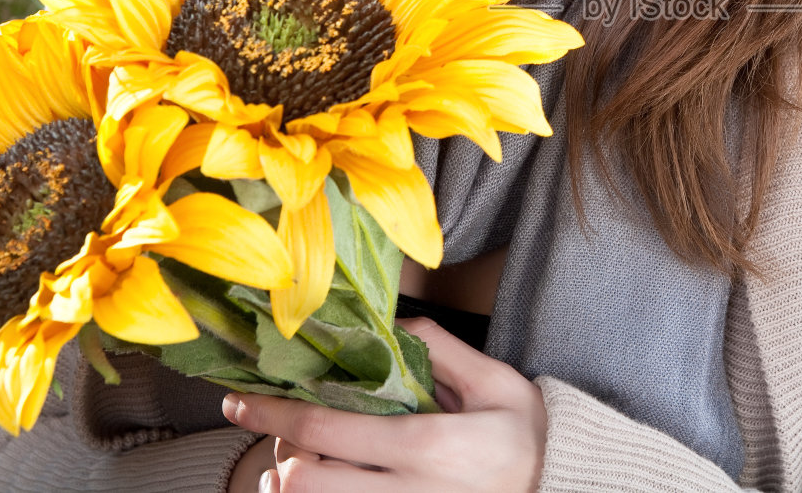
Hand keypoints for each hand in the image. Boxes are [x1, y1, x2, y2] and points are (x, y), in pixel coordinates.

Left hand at [221, 317, 546, 492]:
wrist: (562, 490)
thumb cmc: (530, 438)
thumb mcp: (497, 383)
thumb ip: (441, 350)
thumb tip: (393, 325)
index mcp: (427, 446)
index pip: (326, 428)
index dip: (272, 412)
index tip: (239, 400)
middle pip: (305, 480)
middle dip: (281, 452)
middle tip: (283, 431)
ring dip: (290, 487)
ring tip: (291, 464)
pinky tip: (314, 487)